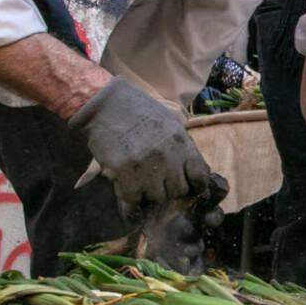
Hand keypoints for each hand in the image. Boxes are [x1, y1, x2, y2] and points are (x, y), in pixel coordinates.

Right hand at [67, 78, 211, 210]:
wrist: (105, 104)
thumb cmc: (137, 111)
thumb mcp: (169, 122)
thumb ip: (182, 146)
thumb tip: (196, 169)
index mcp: (181, 142)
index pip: (200, 176)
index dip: (196, 185)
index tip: (190, 188)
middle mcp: (168, 156)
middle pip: (178, 190)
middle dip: (169, 189)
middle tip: (157, 183)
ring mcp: (146, 165)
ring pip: (156, 197)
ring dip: (148, 193)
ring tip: (139, 181)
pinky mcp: (124, 172)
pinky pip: (133, 199)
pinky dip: (130, 198)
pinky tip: (125, 187)